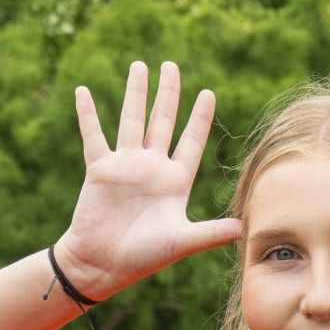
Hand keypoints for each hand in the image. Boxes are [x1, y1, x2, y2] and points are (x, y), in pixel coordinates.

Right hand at [55, 59, 236, 293]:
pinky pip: (93, 135)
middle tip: (171, 65)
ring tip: (139, 65)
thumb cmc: (143, 256)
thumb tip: (246, 228)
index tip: (207, 92)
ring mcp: (125, 165)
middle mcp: (151, 167)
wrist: (102, 264)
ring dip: (135, 92)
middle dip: (168, 93)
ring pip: (132, 120)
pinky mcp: (100, 169)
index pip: (191, 141)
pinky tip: (83, 90)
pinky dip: (87, 113)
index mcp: (174, 181)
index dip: (199, 118)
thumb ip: (212, 232)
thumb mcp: (182, 241)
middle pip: (163, 121)